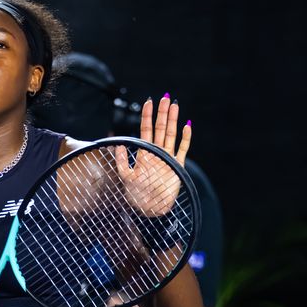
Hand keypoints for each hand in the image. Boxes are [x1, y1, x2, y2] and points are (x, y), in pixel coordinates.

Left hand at [114, 95, 191, 215]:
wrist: (150, 208)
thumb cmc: (136, 194)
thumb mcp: (125, 176)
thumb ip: (121, 161)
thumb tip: (119, 144)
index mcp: (144, 152)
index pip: (146, 130)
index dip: (147, 116)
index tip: (149, 102)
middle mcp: (156, 152)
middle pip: (160, 128)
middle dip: (163, 113)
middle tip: (165, 98)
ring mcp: (167, 158)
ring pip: (171, 134)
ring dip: (173, 120)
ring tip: (175, 105)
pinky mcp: (177, 166)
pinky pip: (183, 149)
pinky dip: (185, 138)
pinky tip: (187, 125)